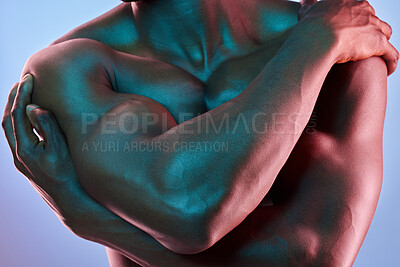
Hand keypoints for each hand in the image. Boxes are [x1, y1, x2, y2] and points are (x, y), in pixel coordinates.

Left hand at [2, 74, 88, 230]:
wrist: (69, 202)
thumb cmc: (69, 176)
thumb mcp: (61, 150)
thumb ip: (47, 127)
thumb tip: (33, 108)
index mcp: (25, 149)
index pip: (17, 115)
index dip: (22, 94)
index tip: (29, 78)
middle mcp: (19, 154)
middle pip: (8, 120)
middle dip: (14, 98)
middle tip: (22, 81)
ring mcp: (22, 160)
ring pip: (12, 129)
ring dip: (15, 109)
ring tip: (24, 95)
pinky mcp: (28, 163)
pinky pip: (18, 136)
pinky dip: (21, 122)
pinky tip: (31, 118)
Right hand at [298, 0, 398, 74]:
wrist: (318, 38)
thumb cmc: (312, 26)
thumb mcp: (309, 11)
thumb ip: (310, 5)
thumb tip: (306, 1)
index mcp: (351, 4)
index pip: (360, 10)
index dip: (356, 20)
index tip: (350, 30)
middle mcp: (366, 13)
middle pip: (374, 20)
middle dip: (370, 30)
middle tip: (360, 43)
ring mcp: (374, 28)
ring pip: (385, 33)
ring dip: (381, 43)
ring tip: (376, 55)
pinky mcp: (378, 44)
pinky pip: (391, 54)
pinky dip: (391, 62)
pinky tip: (388, 69)